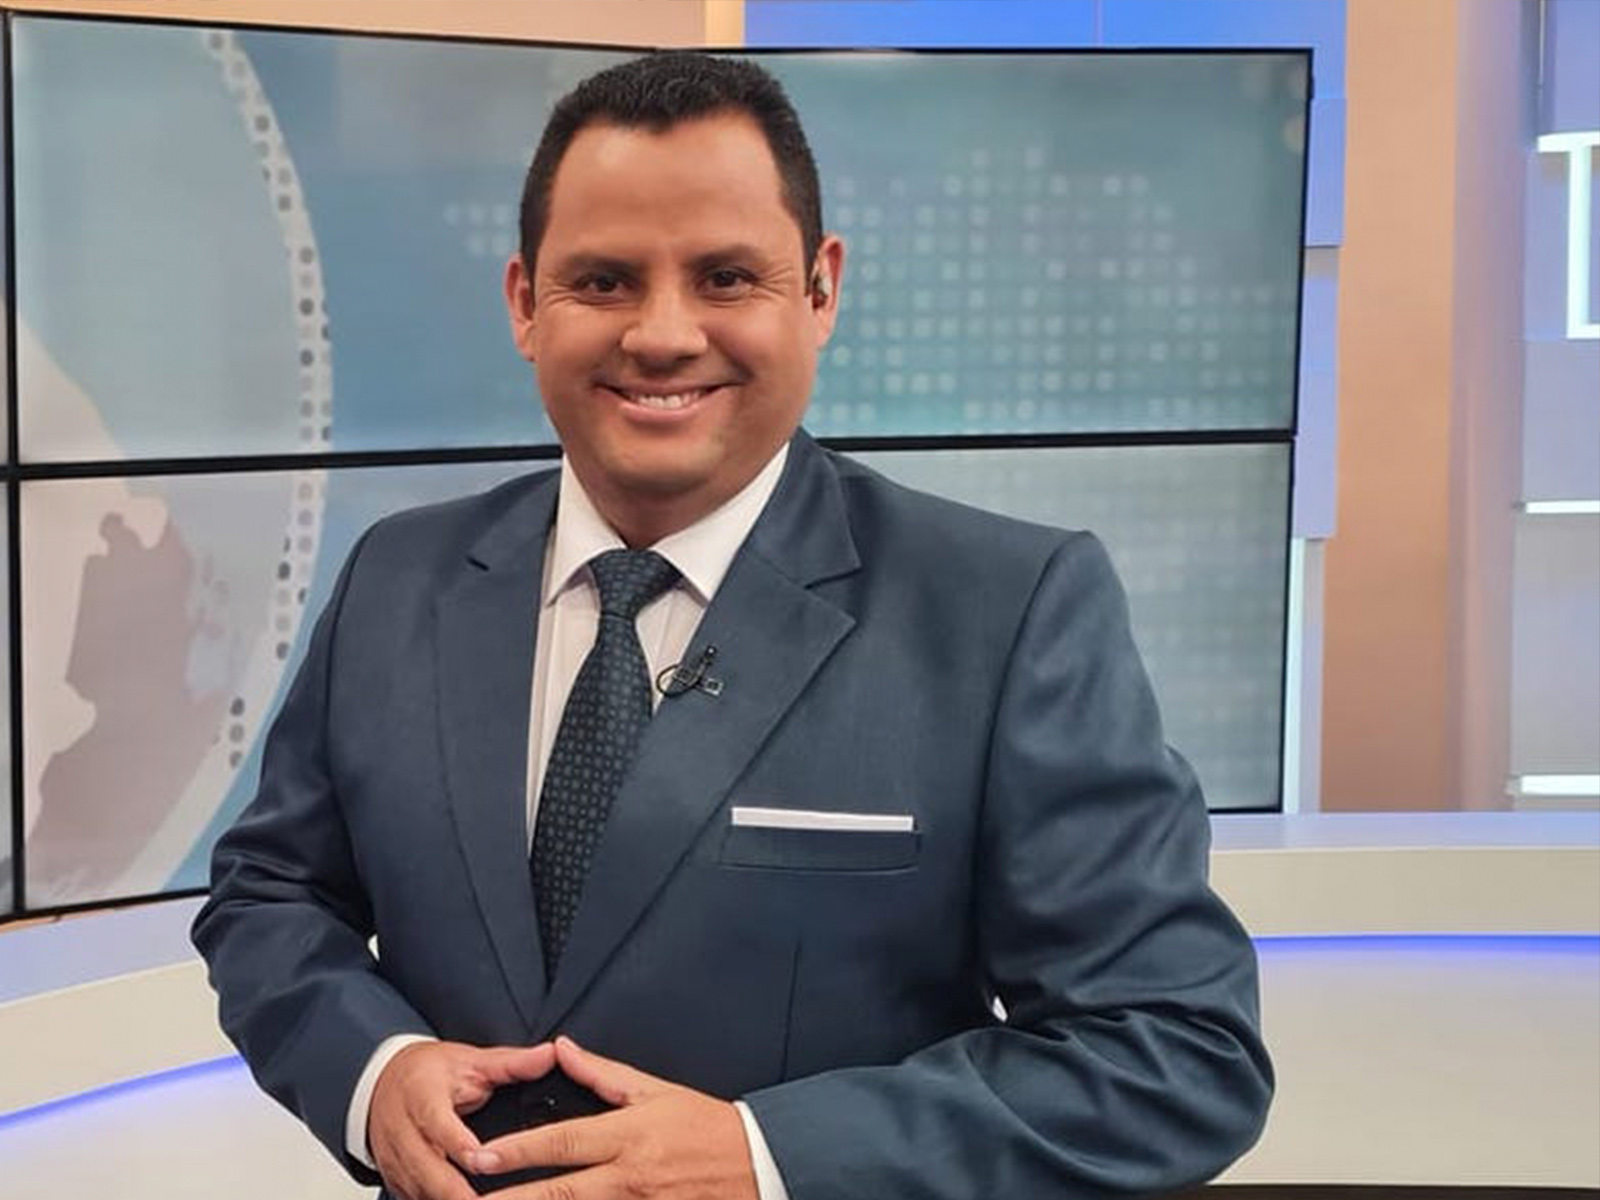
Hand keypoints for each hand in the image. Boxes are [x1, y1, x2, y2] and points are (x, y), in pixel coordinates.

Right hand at [370, 1039, 557, 1199]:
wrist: (384, 1082)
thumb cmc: (429, 1073)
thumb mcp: (470, 1061)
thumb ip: (511, 1064)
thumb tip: (549, 1055)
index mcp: (423, 1096)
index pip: (438, 1123)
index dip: (458, 1144)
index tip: (480, 1160)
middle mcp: (403, 1131)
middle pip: (426, 1168)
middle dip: (455, 1192)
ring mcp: (395, 1159)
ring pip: (419, 1190)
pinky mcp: (394, 1178)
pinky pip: (414, 1199)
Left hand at [467, 1036, 759, 1199]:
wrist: (756, 1164)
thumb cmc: (705, 1125)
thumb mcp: (655, 1090)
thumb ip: (602, 1074)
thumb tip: (561, 1049)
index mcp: (627, 1134)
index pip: (563, 1142)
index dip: (519, 1151)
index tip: (482, 1156)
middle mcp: (628, 1175)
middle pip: (560, 1193)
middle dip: (512, 1199)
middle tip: (473, 1198)